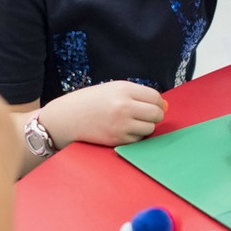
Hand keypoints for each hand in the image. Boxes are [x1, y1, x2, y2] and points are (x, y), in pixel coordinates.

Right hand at [41, 81, 165, 147]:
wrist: (66, 118)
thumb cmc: (90, 102)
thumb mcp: (112, 89)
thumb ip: (137, 95)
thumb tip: (164, 106)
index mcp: (123, 89)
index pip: (155, 97)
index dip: (157, 102)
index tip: (151, 105)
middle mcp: (124, 106)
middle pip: (156, 114)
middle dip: (154, 116)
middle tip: (144, 116)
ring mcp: (121, 125)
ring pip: (150, 129)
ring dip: (144, 127)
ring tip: (130, 123)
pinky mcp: (117, 140)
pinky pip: (138, 140)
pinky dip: (134, 137)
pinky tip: (122, 131)